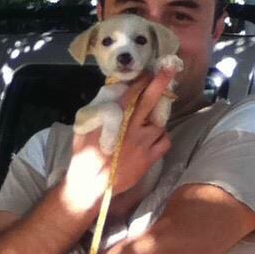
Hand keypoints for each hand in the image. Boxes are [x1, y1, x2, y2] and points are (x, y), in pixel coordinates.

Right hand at [65, 69, 175, 203]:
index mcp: (115, 118)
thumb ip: (99, 111)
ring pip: (160, 123)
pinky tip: (154, 137)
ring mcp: (142, 143)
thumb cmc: (84, 155)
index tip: (149, 71)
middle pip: (150, 100)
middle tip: (169, 68)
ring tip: (152, 119)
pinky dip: (162, 137)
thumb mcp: (85, 128)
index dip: (142, 80)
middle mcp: (131, 128)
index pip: (132, 92)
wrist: (90, 185)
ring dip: (158, 118)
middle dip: (160, 82)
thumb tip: (110, 96)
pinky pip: (164, 142)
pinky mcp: (149, 158)